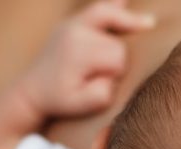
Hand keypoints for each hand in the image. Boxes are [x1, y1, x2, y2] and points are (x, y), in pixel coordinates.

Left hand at [17, 0, 154, 117]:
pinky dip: (113, 3)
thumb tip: (113, 75)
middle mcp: (75, 32)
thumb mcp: (81, 105)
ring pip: (112, 19)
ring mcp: (72, 23)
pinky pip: (96, 8)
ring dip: (125, 26)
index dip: (116, 73)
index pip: (118, 58)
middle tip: (96, 75)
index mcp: (79, 52)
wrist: (31, 92)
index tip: (100, 83)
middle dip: (116, 59)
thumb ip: (102, 94)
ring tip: (149, 23)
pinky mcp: (71, 22)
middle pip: (117, 41)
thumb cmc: (59, 100)